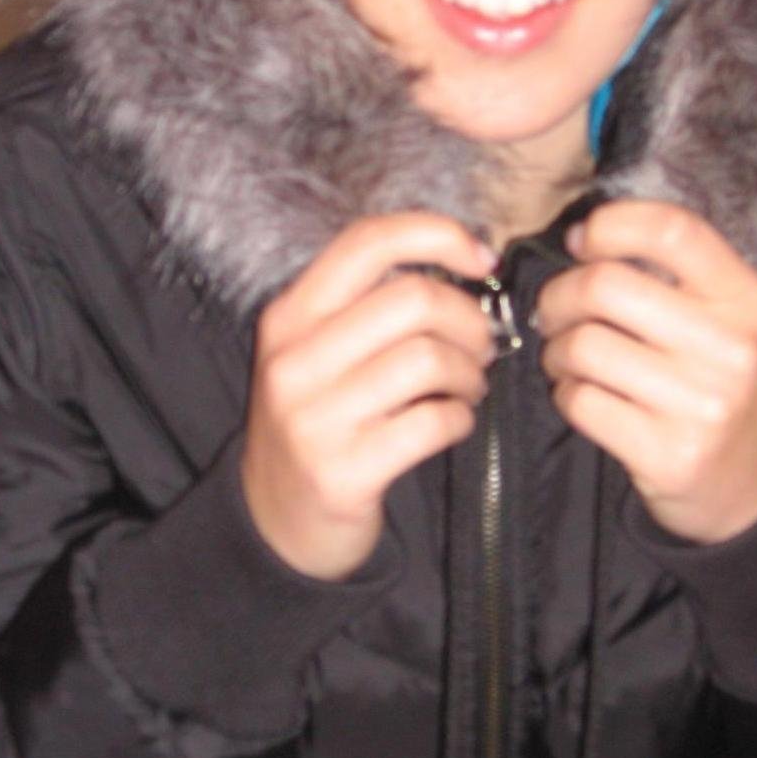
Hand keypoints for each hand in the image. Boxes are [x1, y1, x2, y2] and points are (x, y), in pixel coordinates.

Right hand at [242, 214, 496, 579]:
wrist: (275, 521)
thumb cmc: (318, 422)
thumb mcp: (317, 352)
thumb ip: (368, 305)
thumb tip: (461, 261)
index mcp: (289, 316)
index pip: (367, 242)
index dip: (438, 236)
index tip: (481, 259)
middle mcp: (294, 360)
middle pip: (413, 298)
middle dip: (468, 319)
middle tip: (480, 347)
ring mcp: (314, 418)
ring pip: (428, 358)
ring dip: (469, 372)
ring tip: (467, 387)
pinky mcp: (343, 472)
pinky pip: (433, 422)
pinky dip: (461, 418)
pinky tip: (452, 423)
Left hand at [536, 201, 756, 542]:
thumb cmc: (726, 386)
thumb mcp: (730, 319)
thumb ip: (676, 274)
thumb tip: (582, 236)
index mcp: (747, 298)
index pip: (671, 230)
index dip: (610, 224)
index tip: (581, 240)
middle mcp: (731, 348)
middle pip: (606, 285)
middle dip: (560, 295)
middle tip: (554, 312)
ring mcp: (702, 406)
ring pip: (583, 346)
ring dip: (557, 350)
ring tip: (566, 359)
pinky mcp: (667, 455)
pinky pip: (581, 401)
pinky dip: (566, 394)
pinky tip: (583, 396)